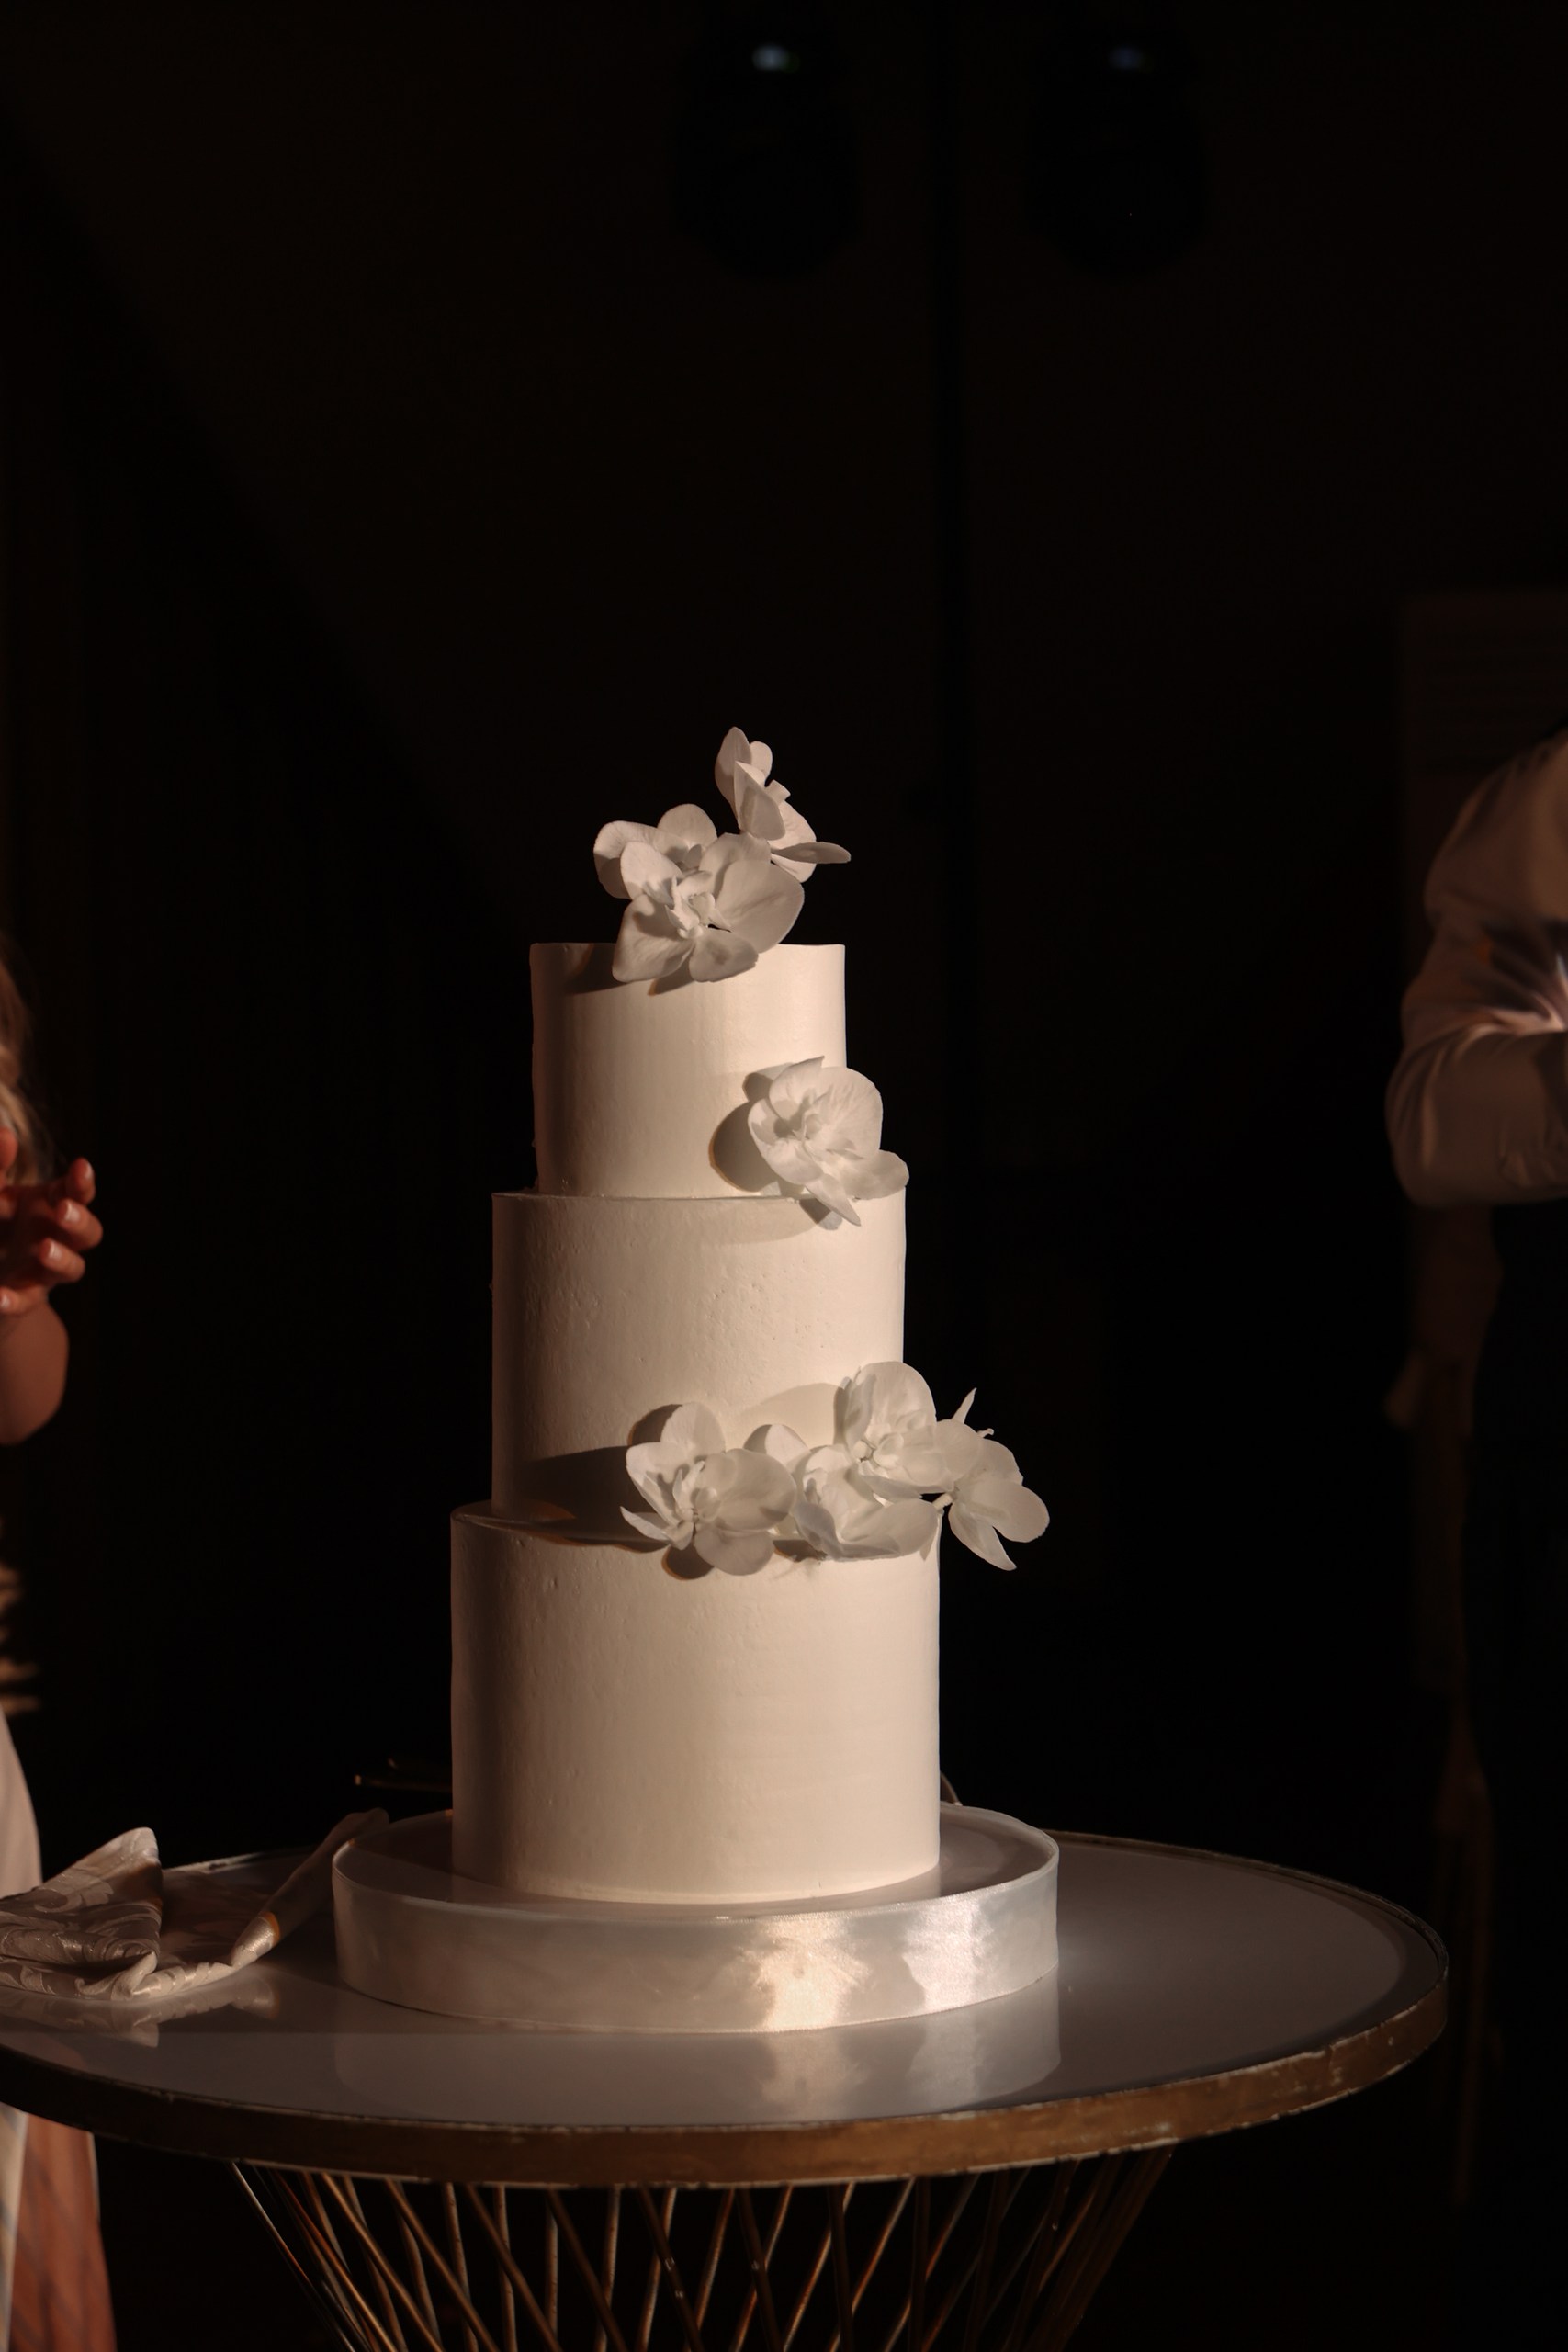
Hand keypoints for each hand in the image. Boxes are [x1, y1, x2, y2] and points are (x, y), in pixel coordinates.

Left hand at [0, 1135, 101, 1321]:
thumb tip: (5, 1135)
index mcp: (54, 1205)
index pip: (79, 1192)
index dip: (83, 1182)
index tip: (80, 1166)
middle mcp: (59, 1236)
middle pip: (89, 1232)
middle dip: (80, 1220)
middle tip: (62, 1210)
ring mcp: (45, 1270)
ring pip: (72, 1268)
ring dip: (62, 1258)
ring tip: (43, 1249)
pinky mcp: (22, 1297)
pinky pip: (25, 1302)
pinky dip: (14, 1300)